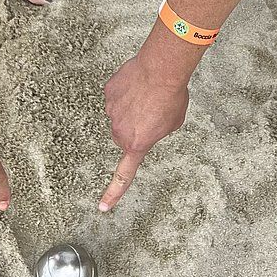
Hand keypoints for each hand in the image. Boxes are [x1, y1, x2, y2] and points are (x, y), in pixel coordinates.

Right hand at [99, 53, 189, 210]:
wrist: (162, 70)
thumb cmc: (172, 96)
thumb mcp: (172, 123)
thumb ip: (157, 131)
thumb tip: (149, 126)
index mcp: (138, 144)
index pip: (124, 174)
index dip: (114, 192)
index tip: (104, 206)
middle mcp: (121, 131)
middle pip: (122, 136)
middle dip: (133, 128)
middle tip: (151, 112)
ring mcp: (111, 111)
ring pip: (118, 114)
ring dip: (130, 107)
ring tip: (147, 94)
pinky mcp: (108, 93)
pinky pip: (115, 95)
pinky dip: (124, 91)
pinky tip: (137, 84)